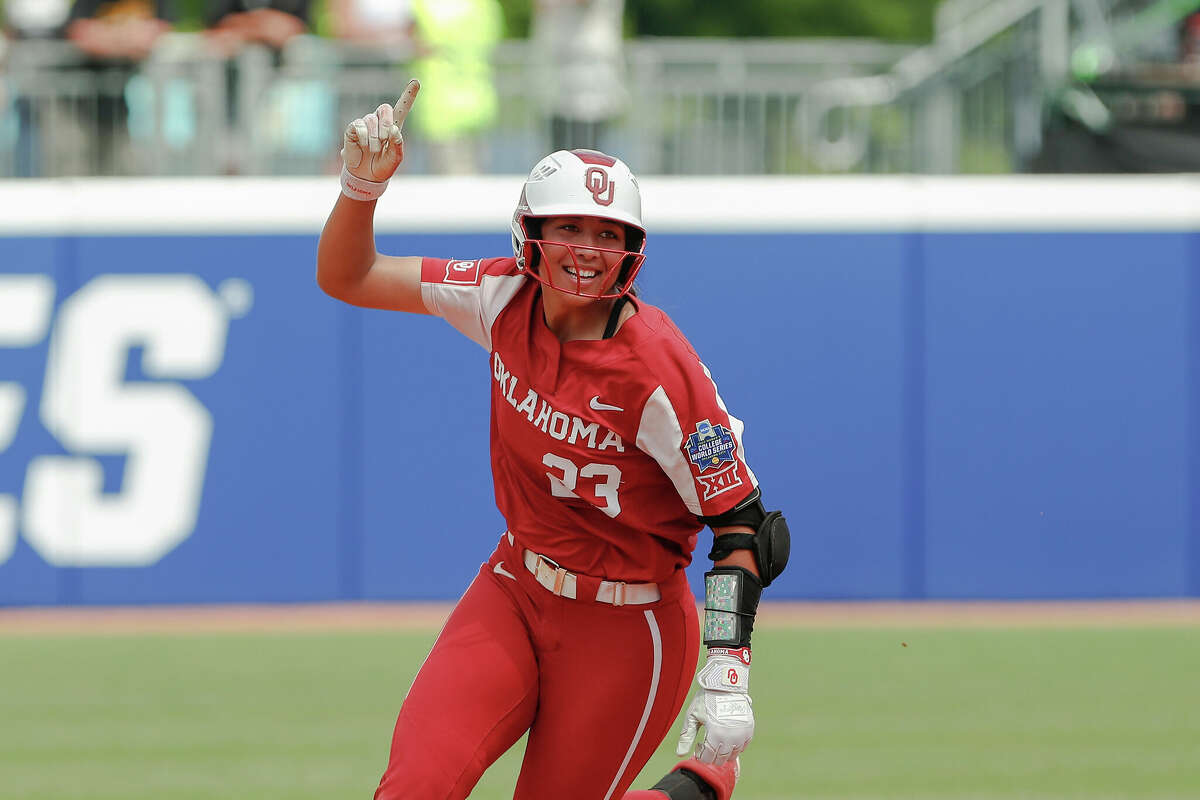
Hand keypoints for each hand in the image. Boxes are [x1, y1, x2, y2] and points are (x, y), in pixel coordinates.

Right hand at [341, 79, 419, 182]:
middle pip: (385, 108)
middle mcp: (380, 122)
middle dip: (386, 122)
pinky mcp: (354, 128)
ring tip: (374, 150)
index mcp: (394, 127)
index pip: (402, 107)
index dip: (409, 94)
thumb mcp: (396, 158)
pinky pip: (359, 126)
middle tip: (385, 139)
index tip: (416, 81)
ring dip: (374, 137)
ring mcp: (366, 123)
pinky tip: (364, 147)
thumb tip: (393, 130)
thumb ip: (398, 144)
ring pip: (371, 120)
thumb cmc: (383, 166)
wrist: (366, 177)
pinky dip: (364, 137)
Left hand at [675, 649, 753, 764]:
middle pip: (720, 759)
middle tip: (708, 742)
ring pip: (733, 755)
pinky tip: (728, 736)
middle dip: (712, 754)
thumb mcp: (692, 716)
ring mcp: (741, 734)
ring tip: (717, 738)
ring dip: (724, 751)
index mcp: (715, 734)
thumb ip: (686, 736)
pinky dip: (735, 745)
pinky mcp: (749, 729)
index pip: (707, 758)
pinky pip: (743, 746)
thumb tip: (679, 754)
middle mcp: (730, 737)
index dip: (701, 754)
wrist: (725, 684)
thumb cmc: (706, 698)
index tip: (699, 744)